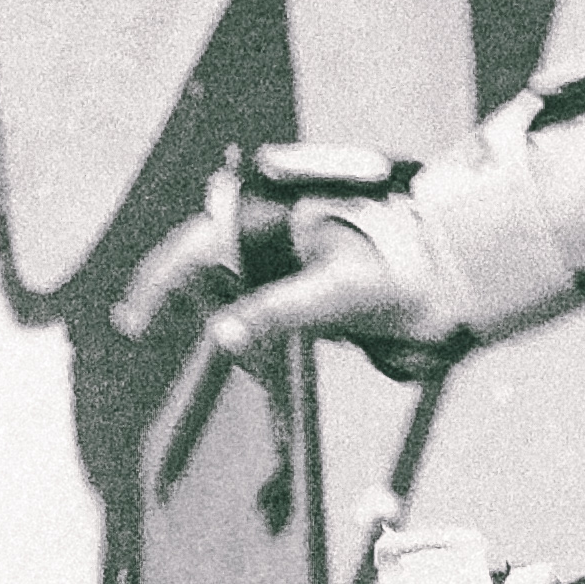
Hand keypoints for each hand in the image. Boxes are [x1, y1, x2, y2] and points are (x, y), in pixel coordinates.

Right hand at [114, 181, 459, 496]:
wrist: (454, 271)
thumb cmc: (399, 272)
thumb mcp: (339, 294)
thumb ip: (277, 312)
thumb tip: (221, 336)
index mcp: (265, 217)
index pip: (190, 251)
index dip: (156, 286)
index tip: (131, 327)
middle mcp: (267, 228)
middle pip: (208, 276)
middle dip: (215, 316)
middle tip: (250, 366)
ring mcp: (280, 254)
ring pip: (234, 296)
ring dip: (246, 333)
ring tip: (273, 366)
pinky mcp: (297, 278)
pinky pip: (264, 310)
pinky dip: (264, 337)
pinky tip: (275, 366)